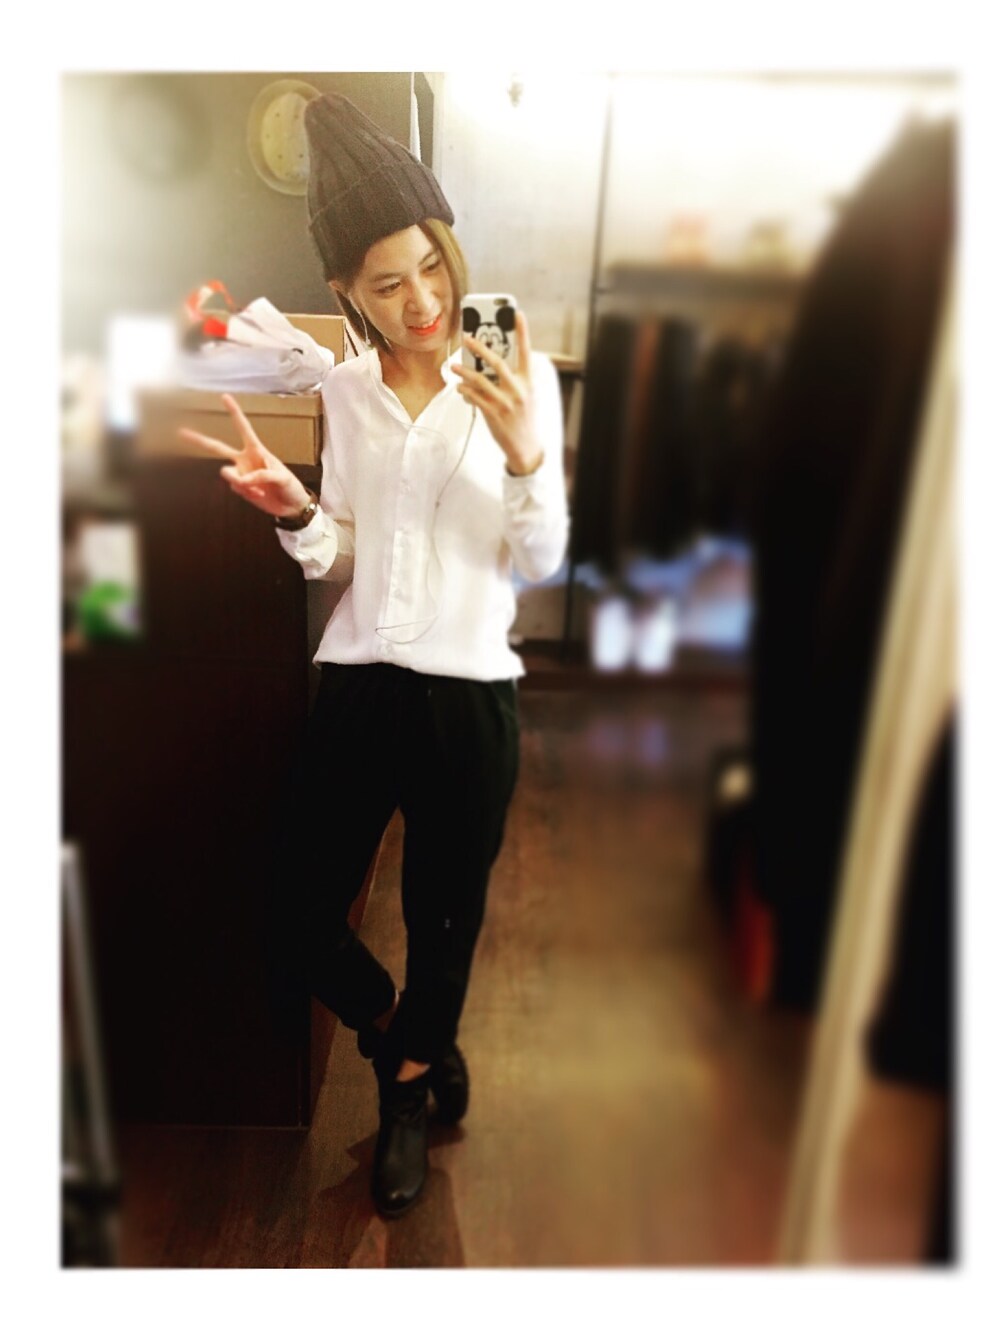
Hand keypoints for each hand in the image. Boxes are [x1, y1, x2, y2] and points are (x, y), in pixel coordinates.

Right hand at [177, 394, 311, 517]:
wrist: (291, 507)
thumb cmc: (291, 487)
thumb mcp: (282, 478)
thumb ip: (263, 476)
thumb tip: (243, 479)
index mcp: (257, 450)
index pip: (243, 428)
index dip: (234, 413)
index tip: (224, 397)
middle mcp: (245, 460)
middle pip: (218, 448)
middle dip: (199, 440)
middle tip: (180, 432)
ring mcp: (241, 474)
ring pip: (227, 474)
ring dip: (240, 482)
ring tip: (258, 489)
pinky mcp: (241, 488)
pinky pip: (236, 488)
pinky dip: (247, 493)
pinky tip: (259, 495)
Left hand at [451, 310, 543, 475]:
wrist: (525, 447)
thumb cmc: (524, 418)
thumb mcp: (527, 396)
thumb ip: (515, 379)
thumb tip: (493, 364)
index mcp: (528, 382)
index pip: (526, 352)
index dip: (522, 332)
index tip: (517, 314)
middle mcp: (518, 390)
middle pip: (497, 363)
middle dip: (480, 349)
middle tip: (467, 338)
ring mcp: (505, 403)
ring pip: (480, 381)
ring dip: (465, 372)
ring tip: (454, 366)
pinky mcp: (493, 414)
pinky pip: (475, 398)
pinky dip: (465, 391)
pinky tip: (459, 387)